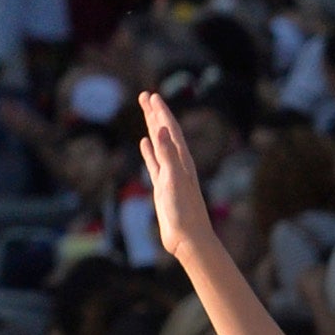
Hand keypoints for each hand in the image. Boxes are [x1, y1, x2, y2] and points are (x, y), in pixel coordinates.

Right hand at [138, 90, 220, 269]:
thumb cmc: (185, 212)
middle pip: (165, 133)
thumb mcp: (174, 180)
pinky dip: (150, 151)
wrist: (189, 239)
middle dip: (155, 114)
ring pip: (159, 145)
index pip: (170, 130)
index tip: (151, 95)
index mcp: (182, 161)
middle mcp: (178, 164)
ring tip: (146, 112)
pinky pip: (155, 163)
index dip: (161, 112)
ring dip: (152, 128)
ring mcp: (170, 175)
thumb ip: (168, 155)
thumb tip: (160, 130)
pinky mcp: (164, 187)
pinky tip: (144, 144)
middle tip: (144, 95)